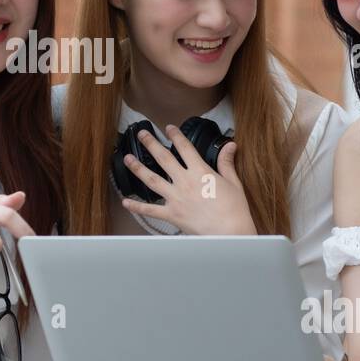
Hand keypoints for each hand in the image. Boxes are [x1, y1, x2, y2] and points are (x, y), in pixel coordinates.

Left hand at [119, 125, 255, 234]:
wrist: (229, 233)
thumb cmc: (234, 209)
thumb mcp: (233, 182)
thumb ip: (227, 162)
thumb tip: (230, 145)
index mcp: (200, 172)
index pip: (185, 148)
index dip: (175, 136)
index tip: (168, 128)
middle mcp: (184, 182)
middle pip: (163, 158)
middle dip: (151, 144)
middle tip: (142, 134)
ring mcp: (176, 198)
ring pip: (152, 180)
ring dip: (138, 168)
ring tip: (127, 159)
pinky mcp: (171, 215)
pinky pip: (150, 210)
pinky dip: (137, 206)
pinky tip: (126, 202)